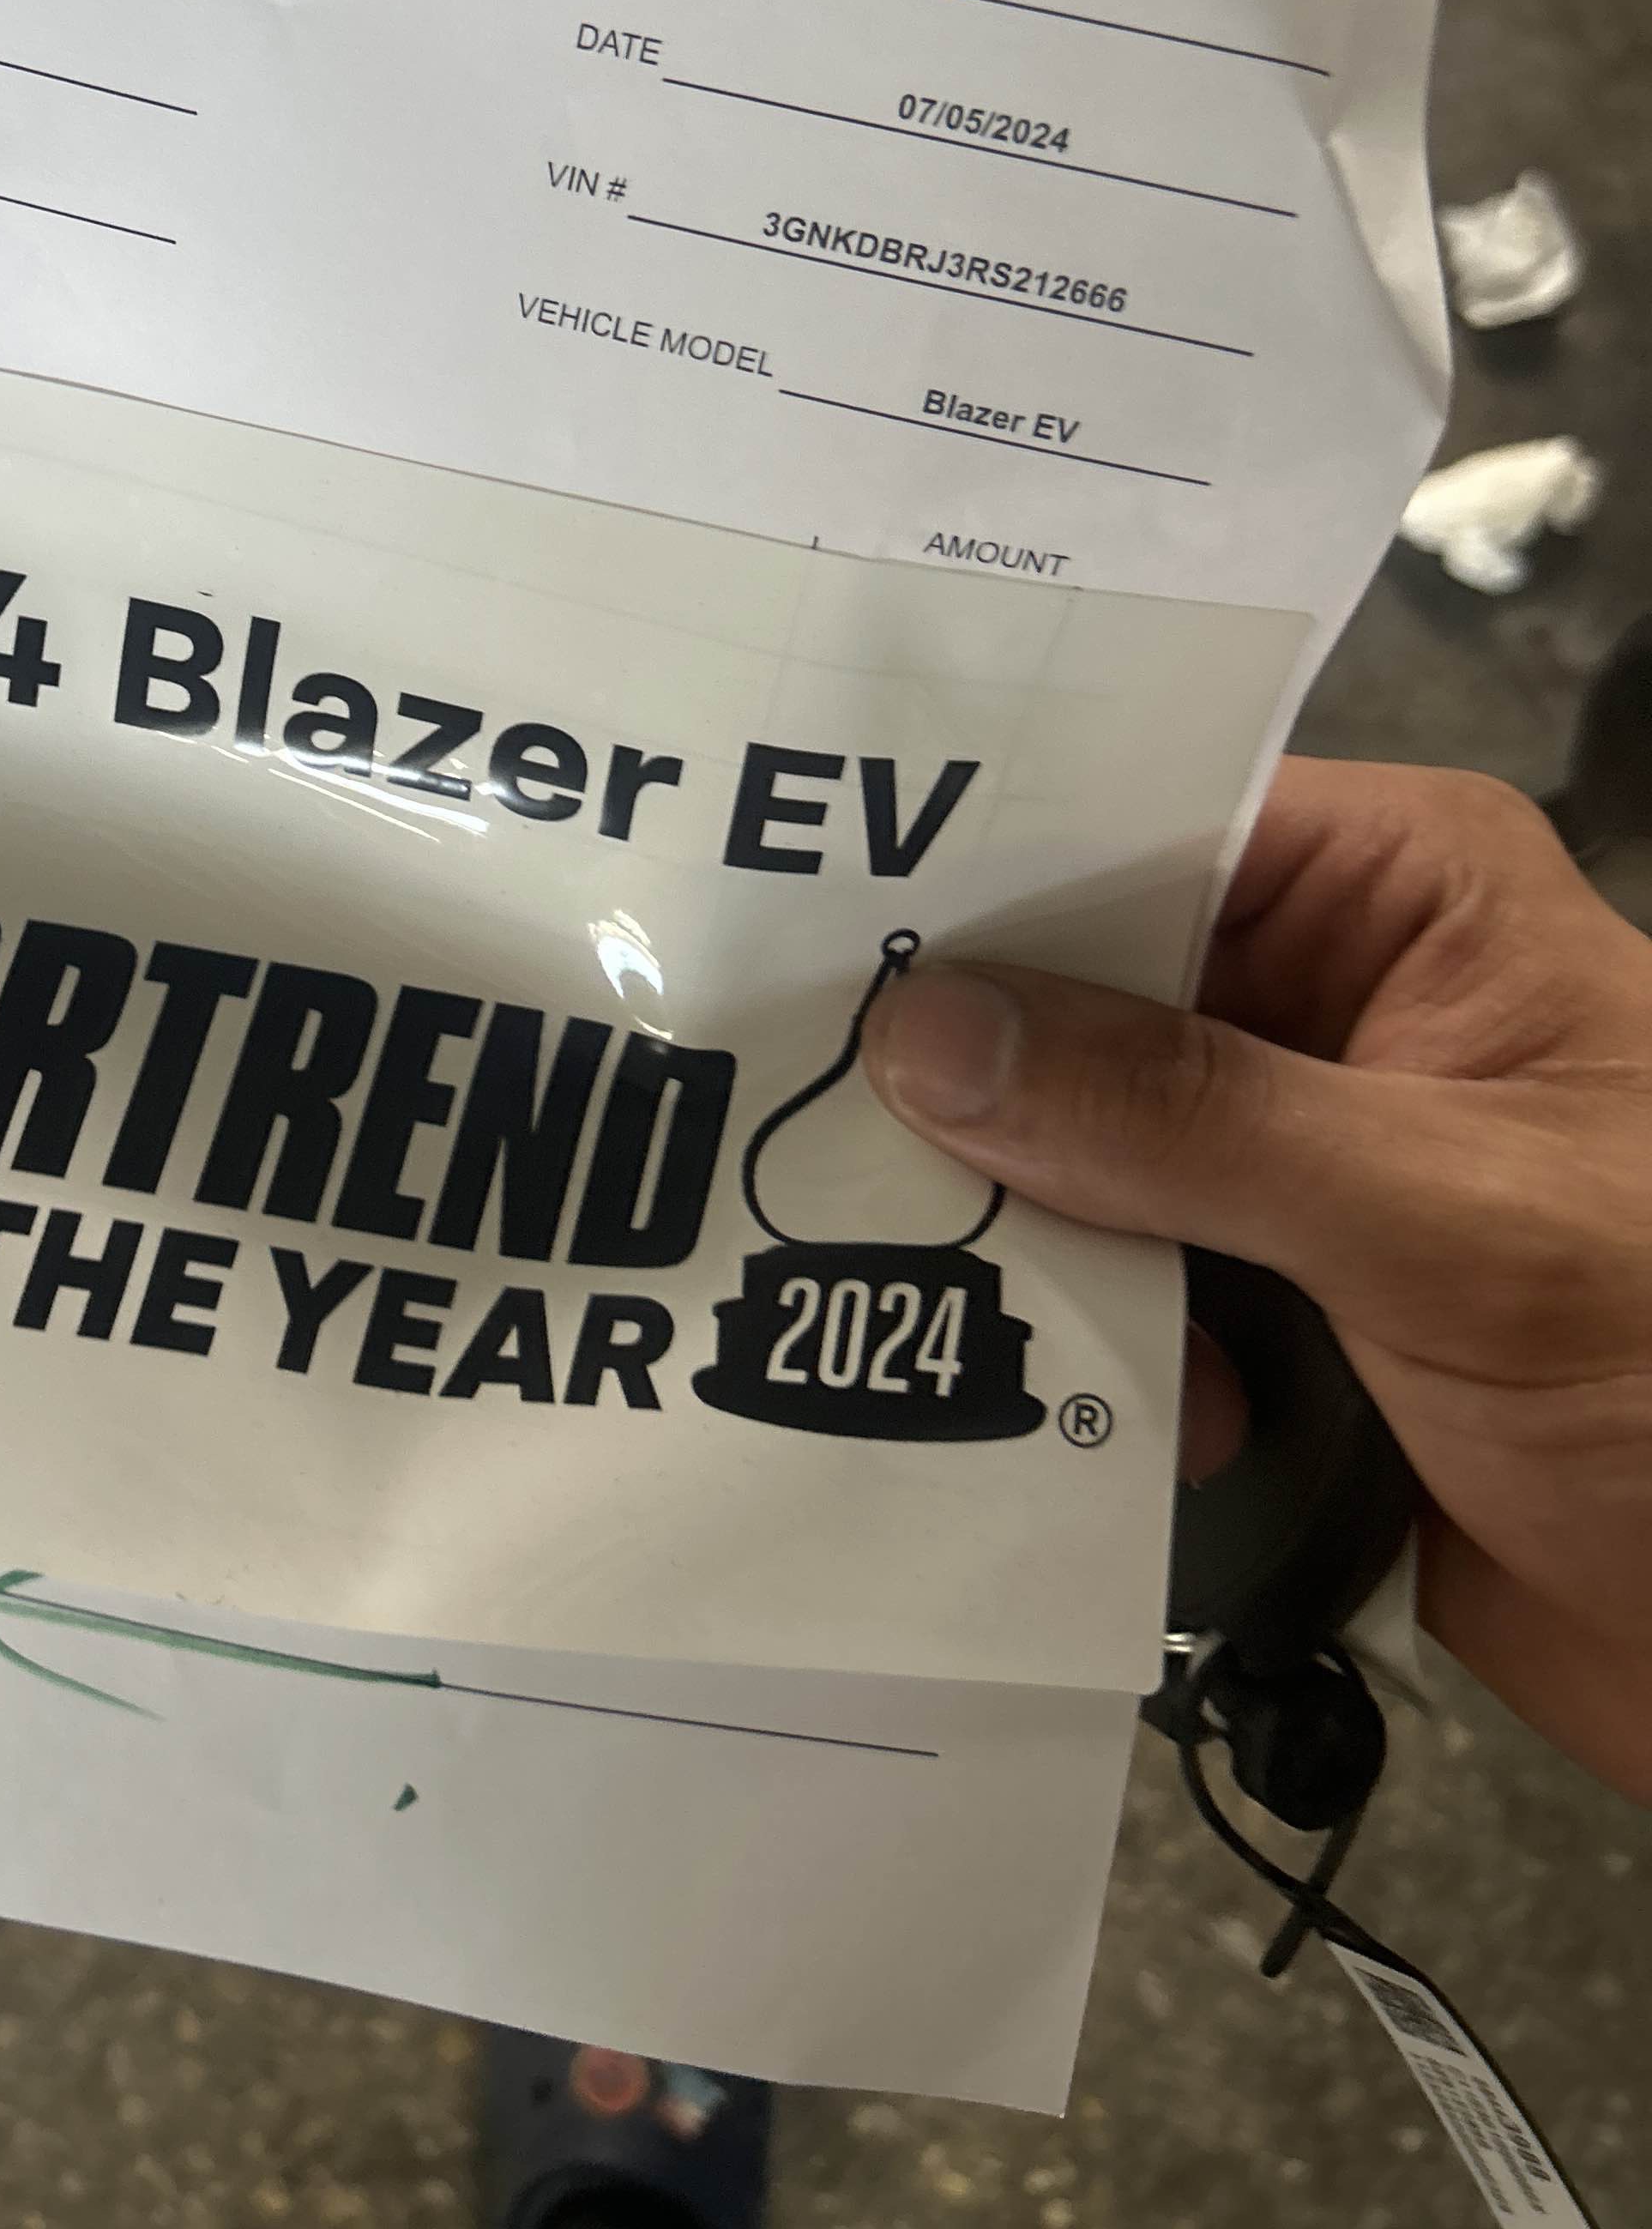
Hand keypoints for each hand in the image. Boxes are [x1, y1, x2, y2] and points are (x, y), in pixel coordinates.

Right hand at [862, 757, 1651, 1803]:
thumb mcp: (1443, 1217)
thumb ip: (1182, 1117)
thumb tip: (923, 1032)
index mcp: (1408, 899)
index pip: (1150, 825)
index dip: (986, 871)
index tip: (807, 920)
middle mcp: (1342, 999)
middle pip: (1087, 992)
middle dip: (965, 1074)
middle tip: (785, 1110)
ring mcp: (1306, 1160)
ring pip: (1080, 1150)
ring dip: (1014, 1234)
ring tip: (885, 1280)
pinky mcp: (1280, 1306)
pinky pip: (1117, 1284)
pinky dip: (1068, 1345)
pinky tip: (1010, 1404)